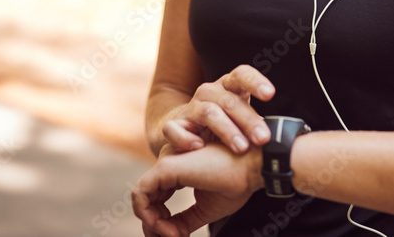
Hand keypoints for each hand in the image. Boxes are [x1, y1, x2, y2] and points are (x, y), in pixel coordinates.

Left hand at [132, 142, 262, 236]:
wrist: (251, 166)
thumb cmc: (235, 183)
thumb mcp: (205, 209)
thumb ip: (184, 220)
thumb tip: (171, 235)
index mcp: (178, 174)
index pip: (157, 201)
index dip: (161, 224)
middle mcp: (169, 167)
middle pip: (147, 201)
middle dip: (154, 226)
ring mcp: (166, 164)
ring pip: (141, 198)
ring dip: (152, 223)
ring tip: (174, 235)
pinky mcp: (165, 167)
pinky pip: (142, 194)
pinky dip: (149, 215)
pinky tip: (169, 228)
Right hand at [163, 65, 274, 153]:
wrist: (184, 131)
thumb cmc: (222, 125)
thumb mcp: (241, 119)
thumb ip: (258, 123)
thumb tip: (285, 139)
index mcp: (228, 87)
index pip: (241, 75)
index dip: (255, 81)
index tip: (270, 94)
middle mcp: (208, 92)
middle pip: (229, 100)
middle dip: (248, 119)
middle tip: (263, 138)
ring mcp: (190, 108)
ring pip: (207, 112)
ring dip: (226, 130)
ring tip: (241, 147)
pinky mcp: (174, 125)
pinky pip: (175, 129)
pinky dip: (186, 138)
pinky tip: (199, 147)